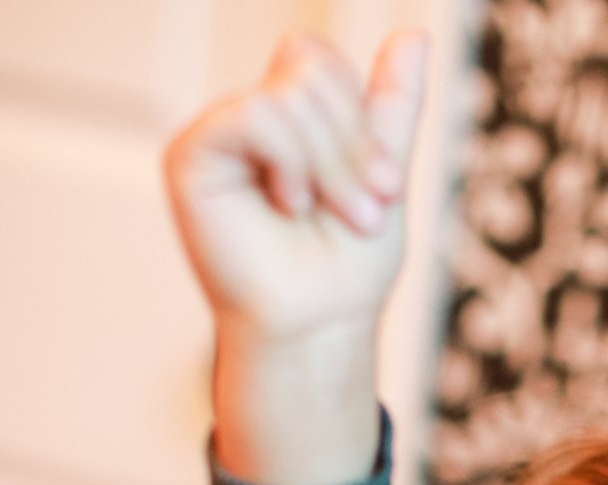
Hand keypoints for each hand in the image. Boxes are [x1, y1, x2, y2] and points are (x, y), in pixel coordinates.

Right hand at [163, 30, 427, 484]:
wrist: (317, 328)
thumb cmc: (345, 268)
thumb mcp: (382, 175)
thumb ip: (393, 106)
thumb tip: (415, 34)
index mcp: (288, 117)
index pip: (321, 63)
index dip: (362, 118)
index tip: (387, 188)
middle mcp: (248, 117)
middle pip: (308, 69)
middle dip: (350, 145)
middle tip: (362, 212)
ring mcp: (218, 133)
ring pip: (287, 94)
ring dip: (328, 163)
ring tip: (325, 214)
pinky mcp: (192, 154)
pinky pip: (254, 112)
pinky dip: (290, 160)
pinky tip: (288, 203)